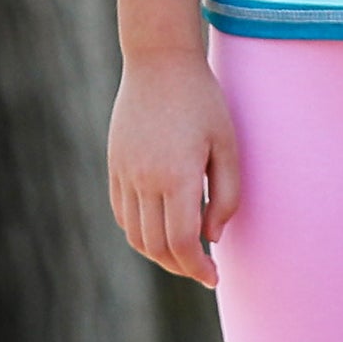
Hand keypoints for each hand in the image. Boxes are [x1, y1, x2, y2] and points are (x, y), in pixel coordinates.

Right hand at [107, 0, 237, 285]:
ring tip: (185, 257)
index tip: (214, 278)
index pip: (183, 242)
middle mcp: (144, 181)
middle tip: (204, 272)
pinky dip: (140, 232)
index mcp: (176, 177)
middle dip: (181, 267)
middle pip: (156, 246)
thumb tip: (213, 237)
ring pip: (135, 235)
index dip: (198, 267)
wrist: (159, 64)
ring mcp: (124, 174)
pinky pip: (123, 214)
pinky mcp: (115, 166)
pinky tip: (161, 232)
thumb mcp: (228, 146)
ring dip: (159, 254)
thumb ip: (225, 196)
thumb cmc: (204, 103)